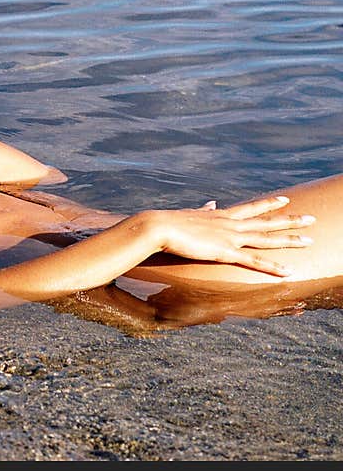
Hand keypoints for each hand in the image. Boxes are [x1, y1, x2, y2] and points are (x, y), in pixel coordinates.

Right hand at [146, 195, 315, 276]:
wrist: (159, 226)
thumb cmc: (168, 223)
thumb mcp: (190, 213)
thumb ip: (203, 209)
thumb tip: (210, 202)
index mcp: (220, 215)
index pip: (250, 208)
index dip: (268, 204)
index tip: (285, 199)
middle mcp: (229, 223)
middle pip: (266, 222)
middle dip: (290, 220)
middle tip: (311, 218)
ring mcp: (229, 237)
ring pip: (266, 238)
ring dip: (289, 240)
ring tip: (309, 240)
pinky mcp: (225, 252)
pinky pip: (254, 260)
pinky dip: (272, 266)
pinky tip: (288, 271)